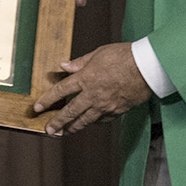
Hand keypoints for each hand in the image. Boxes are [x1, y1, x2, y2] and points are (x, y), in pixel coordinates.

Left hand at [32, 42, 150, 135]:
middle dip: (57, 122)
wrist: (148, 67)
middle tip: (48, 130)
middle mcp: (93, 95)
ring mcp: (105, 105)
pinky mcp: (117, 111)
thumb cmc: (124, 56)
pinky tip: (89, 123)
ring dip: (72, 128)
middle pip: (70, 112)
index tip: (37, 108)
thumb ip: (80, 62)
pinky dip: (93, 122)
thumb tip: (64, 66)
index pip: (60, 91)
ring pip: (85, 120)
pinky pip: (101, 120)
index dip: (47, 100)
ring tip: (64, 133)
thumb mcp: (98, 53)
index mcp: (86, 78)